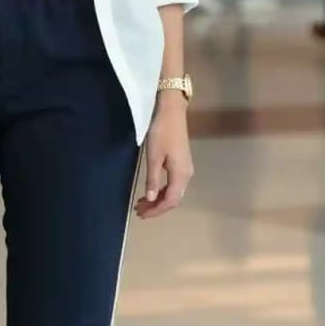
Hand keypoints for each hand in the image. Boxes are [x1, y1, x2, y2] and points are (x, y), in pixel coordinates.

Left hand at [135, 97, 193, 219]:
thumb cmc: (162, 132)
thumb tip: (151, 199)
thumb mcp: (153, 157)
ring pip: (173, 191)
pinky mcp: (182, 162)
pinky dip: (161, 190)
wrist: (172, 111)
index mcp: (180, 175)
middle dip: (156, 207)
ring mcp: (185, 168)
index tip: (141, 214)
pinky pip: (173, 183)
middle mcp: (186, 174)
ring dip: (158, 199)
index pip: (170, 201)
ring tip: (142, 202)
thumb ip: (152, 179)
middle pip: (173, 198)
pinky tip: (151, 190)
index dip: (156, 210)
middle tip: (138, 210)